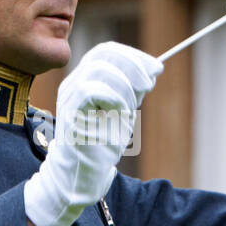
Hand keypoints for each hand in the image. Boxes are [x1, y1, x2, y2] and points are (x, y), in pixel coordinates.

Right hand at [23, 42, 162, 225]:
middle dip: (133, 64)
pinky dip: (114, 99)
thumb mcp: (124, 110)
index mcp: (85, 79)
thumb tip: (154, 66)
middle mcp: (73, 83)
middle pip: (103, 54)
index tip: (156, 68)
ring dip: (124, 86)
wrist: (84, 174)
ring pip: (98, 69)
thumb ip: (134, 89)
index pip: (106, 52)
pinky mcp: (69, 113)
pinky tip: (121, 115)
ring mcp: (69, 97)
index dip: (133, 56)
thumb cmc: (102, 144)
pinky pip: (91, 90)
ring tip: (131, 109)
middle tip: (150, 84)